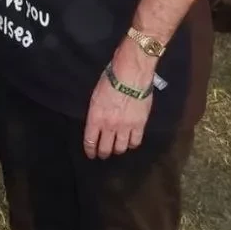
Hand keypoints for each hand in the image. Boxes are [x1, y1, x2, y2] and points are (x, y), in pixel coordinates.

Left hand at [83, 41, 154, 159]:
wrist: (131, 75)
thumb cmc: (110, 80)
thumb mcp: (96, 97)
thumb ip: (96, 113)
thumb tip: (98, 122)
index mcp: (95, 118)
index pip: (90, 141)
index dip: (90, 150)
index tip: (91, 154)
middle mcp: (109, 126)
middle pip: (105, 148)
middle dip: (103, 153)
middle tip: (103, 154)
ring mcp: (125, 127)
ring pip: (120, 148)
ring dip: (117, 150)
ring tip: (116, 149)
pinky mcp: (139, 125)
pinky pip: (135, 142)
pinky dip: (131, 144)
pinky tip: (130, 143)